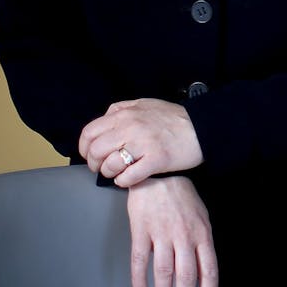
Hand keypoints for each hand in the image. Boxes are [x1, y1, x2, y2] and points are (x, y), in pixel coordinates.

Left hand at [79, 98, 203, 184]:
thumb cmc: (174, 118)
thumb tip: (105, 119)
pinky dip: (124, 181)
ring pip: (110, 165)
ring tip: (117, 173)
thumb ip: (122, 109)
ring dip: (109, 173)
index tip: (89, 155)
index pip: (89, 132)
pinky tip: (128, 179)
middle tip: (102, 168)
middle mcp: (130, 127)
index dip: (84, 147)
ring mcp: (143, 144)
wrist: (202, 128)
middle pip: (96, 151)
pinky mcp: (155, 161)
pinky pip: (128, 177)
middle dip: (95, 164)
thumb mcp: (145, 104)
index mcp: (125, 114)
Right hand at [126, 176, 217, 286]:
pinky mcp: (141, 229)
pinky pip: (140, 258)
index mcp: (202, 234)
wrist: (158, 171)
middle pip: (186, 275)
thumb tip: (201, 273)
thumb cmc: (182, 197)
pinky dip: (139, 278)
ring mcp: (162, 232)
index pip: (209, 270)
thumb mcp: (201, 217)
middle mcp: (184, 236)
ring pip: (164, 271)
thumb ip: (201, 244)